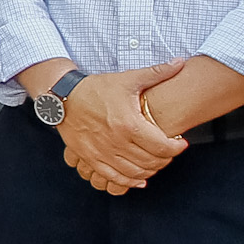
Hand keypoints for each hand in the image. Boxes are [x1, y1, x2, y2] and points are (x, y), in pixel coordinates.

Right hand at [57, 60, 185, 194]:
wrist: (63, 97)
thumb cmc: (97, 88)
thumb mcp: (128, 79)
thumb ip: (157, 72)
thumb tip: (180, 62)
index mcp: (129, 123)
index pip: (162, 146)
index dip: (176, 148)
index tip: (180, 144)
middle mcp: (116, 141)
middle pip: (150, 161)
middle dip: (165, 159)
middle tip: (169, 152)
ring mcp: (102, 152)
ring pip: (134, 172)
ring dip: (150, 170)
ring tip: (156, 162)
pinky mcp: (90, 158)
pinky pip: (114, 177)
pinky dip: (129, 182)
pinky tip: (139, 179)